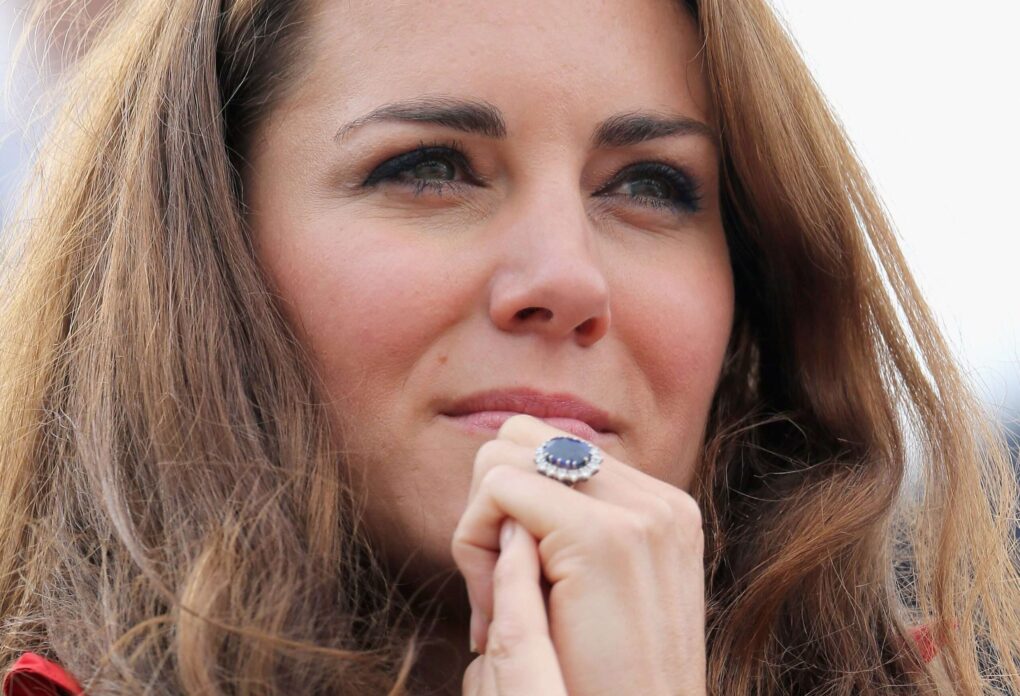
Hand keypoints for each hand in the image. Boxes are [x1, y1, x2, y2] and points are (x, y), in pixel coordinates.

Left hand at [452, 414, 706, 695]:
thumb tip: (501, 472)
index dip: (511, 506)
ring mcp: (639, 513)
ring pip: (503, 454)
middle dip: (491, 502)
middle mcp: (659, 500)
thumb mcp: (589, 595)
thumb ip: (564, 532)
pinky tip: (493, 604)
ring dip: (481, 522)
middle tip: (495, 584)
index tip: (512, 580)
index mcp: (661, 509)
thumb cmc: (600, 686)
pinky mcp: (601, 535)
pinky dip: (473, 541)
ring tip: (498, 597)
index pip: (550, 449)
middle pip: (522, 437)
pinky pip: (497, 489)